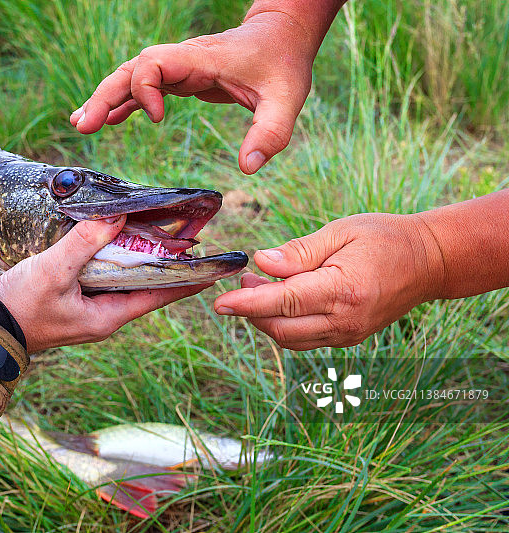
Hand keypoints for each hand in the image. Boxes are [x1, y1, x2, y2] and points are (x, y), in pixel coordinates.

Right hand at [0, 215, 210, 351]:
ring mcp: (90, 308)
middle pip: (145, 285)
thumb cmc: (21, 306)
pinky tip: (115, 239)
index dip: (186, 279)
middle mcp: (105, 315)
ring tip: (158, 231)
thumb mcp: (54, 271)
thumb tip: (116, 216)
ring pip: (125, 279)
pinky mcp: (76, 300)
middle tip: (187, 235)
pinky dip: (115, 257)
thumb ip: (84, 243)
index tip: (212, 265)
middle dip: (165, 260)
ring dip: (139, 256)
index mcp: (109, 316)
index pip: (159, 295)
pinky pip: (104, 276)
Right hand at [69, 11, 318, 173]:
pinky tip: (107, 121)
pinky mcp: (180, 78)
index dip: (145, 89)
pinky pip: (143, 89)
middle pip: (130, 70)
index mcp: (200, 59)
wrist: (281, 37)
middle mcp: (182, 60)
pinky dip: (123, 104)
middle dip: (105, 96)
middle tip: (83, 126)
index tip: (158, 119)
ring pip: (131, 78)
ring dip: (106, 100)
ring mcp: (178, 69)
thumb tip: (248, 168)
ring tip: (81, 124)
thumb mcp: (286, 99)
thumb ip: (271, 133)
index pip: (153, 62)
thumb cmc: (282, 64)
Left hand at [213, 214, 444, 349]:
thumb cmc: (385, 238)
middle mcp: (345, 320)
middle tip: (243, 280)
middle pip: (281, 329)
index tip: (219, 303)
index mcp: (344, 290)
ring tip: (258, 285)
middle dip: (252, 310)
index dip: (247, 303)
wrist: (429, 262)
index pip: (284, 302)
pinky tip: (280, 299)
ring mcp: (348, 334)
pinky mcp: (349, 337)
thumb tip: (262, 261)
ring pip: (290, 340)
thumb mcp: (341, 231)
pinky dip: (284, 325)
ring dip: (265, 318)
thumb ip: (299, 251)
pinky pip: (305, 340)